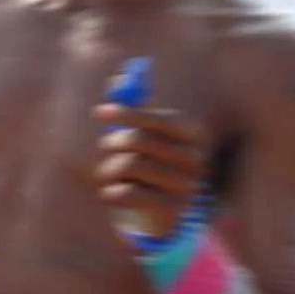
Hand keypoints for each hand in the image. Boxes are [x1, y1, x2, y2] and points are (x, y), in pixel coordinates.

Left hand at [93, 104, 207, 241]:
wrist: (160, 214)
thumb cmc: (147, 165)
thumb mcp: (143, 135)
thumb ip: (132, 107)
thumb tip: (118, 80)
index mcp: (192, 135)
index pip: (158, 119)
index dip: (128, 114)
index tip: (99, 112)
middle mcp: (195, 159)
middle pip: (138, 140)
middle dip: (112, 142)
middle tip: (104, 146)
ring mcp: (186, 187)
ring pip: (130, 165)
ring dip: (108, 169)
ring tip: (109, 174)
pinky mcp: (172, 210)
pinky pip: (128, 193)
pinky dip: (111, 192)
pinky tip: (111, 194)